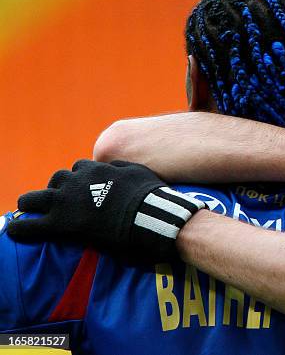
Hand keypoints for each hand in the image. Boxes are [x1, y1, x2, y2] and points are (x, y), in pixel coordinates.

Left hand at [8, 160, 204, 261]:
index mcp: (96, 170)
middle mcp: (77, 182)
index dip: (80, 183)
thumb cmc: (151, 199)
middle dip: (55, 191)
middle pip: (55, 180)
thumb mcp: (138, 172)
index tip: (84, 193)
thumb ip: (121, 168)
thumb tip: (114, 168)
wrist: (151, 218)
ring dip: (35, 206)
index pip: (79, 170)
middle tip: (59, 205)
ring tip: (35, 217)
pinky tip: (17, 233)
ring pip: (33, 198)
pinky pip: (28, 226)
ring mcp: (66, 203)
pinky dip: (20, 229)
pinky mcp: (60, 225)